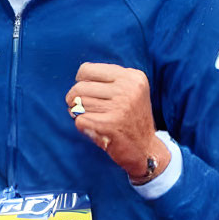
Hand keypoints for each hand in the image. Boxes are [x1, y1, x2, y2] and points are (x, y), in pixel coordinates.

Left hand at [65, 63, 170, 180]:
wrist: (145, 149)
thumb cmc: (130, 119)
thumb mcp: (129, 92)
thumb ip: (108, 81)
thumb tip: (78, 80)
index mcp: (132, 77)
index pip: (86, 69)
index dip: (79, 81)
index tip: (85, 91)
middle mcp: (128, 89)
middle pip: (79, 87)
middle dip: (73, 99)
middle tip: (77, 107)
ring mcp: (119, 107)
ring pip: (78, 103)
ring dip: (76, 112)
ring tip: (87, 117)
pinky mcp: (109, 125)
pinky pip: (79, 119)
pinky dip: (81, 125)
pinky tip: (91, 128)